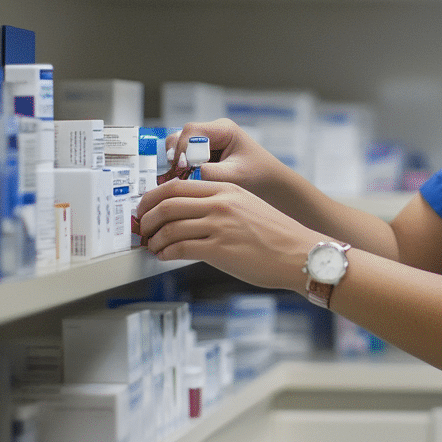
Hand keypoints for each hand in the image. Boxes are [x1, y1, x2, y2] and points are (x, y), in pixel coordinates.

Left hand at [136, 177, 324, 291]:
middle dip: (147, 217)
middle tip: (142, 227)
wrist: (299, 254)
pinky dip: (165, 253)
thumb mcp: (247, 206)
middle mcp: (220, 203)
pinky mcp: (220, 249)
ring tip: (151, 246)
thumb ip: (220, 205)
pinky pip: (180, 248)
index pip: (177, 185)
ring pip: (169, 226)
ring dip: (153, 239)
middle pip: (167, 203)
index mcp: (226, 189)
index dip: (153, 196)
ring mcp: (219, 226)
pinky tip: (164, 256)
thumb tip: (189, 216)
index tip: (145, 207)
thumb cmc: (276, 235)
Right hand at [158, 118, 301, 194]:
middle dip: (175, 154)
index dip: (182, 148)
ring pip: (180, 146)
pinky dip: (180, 167)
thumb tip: (187, 174)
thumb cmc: (258, 177)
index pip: (192, 131)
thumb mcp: (236, 176)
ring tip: (177, 178)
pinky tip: (182, 180)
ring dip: (176, 161)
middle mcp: (213, 131)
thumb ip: (211, 174)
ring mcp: (207, 142)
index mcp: (224, 129)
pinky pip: (184, 156)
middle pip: (182, 136)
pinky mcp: (204, 154)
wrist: (270, 184)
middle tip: (175, 173)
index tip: (181, 167)